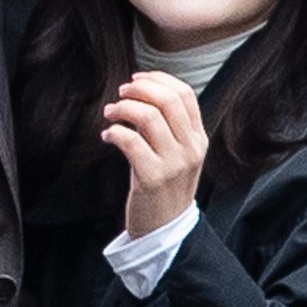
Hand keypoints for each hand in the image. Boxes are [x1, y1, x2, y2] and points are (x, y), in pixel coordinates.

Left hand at [102, 71, 208, 237]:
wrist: (165, 228)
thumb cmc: (164, 187)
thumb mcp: (176, 154)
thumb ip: (168, 126)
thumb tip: (141, 93)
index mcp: (198, 138)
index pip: (184, 94)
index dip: (158, 79)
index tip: (138, 78)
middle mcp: (190, 148)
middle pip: (167, 100)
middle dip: (139, 89)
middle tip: (121, 92)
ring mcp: (173, 163)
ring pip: (149, 117)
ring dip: (123, 108)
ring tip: (110, 113)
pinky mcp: (152, 177)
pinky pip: (131, 142)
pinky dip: (115, 132)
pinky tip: (108, 136)